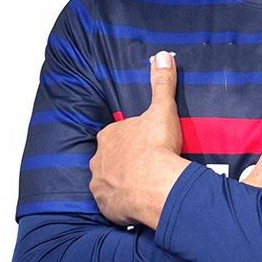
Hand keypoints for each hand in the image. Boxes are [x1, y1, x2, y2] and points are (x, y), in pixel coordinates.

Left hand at [88, 50, 190, 228]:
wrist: (155, 186)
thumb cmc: (157, 147)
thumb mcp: (162, 110)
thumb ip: (161, 83)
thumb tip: (163, 55)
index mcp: (109, 135)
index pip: (117, 135)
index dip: (132, 140)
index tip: (147, 145)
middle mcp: (98, 159)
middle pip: (110, 158)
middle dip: (123, 162)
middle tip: (146, 166)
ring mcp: (100, 184)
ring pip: (108, 181)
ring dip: (120, 183)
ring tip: (142, 187)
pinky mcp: (106, 206)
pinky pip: (112, 203)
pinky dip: (121, 203)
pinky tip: (137, 203)